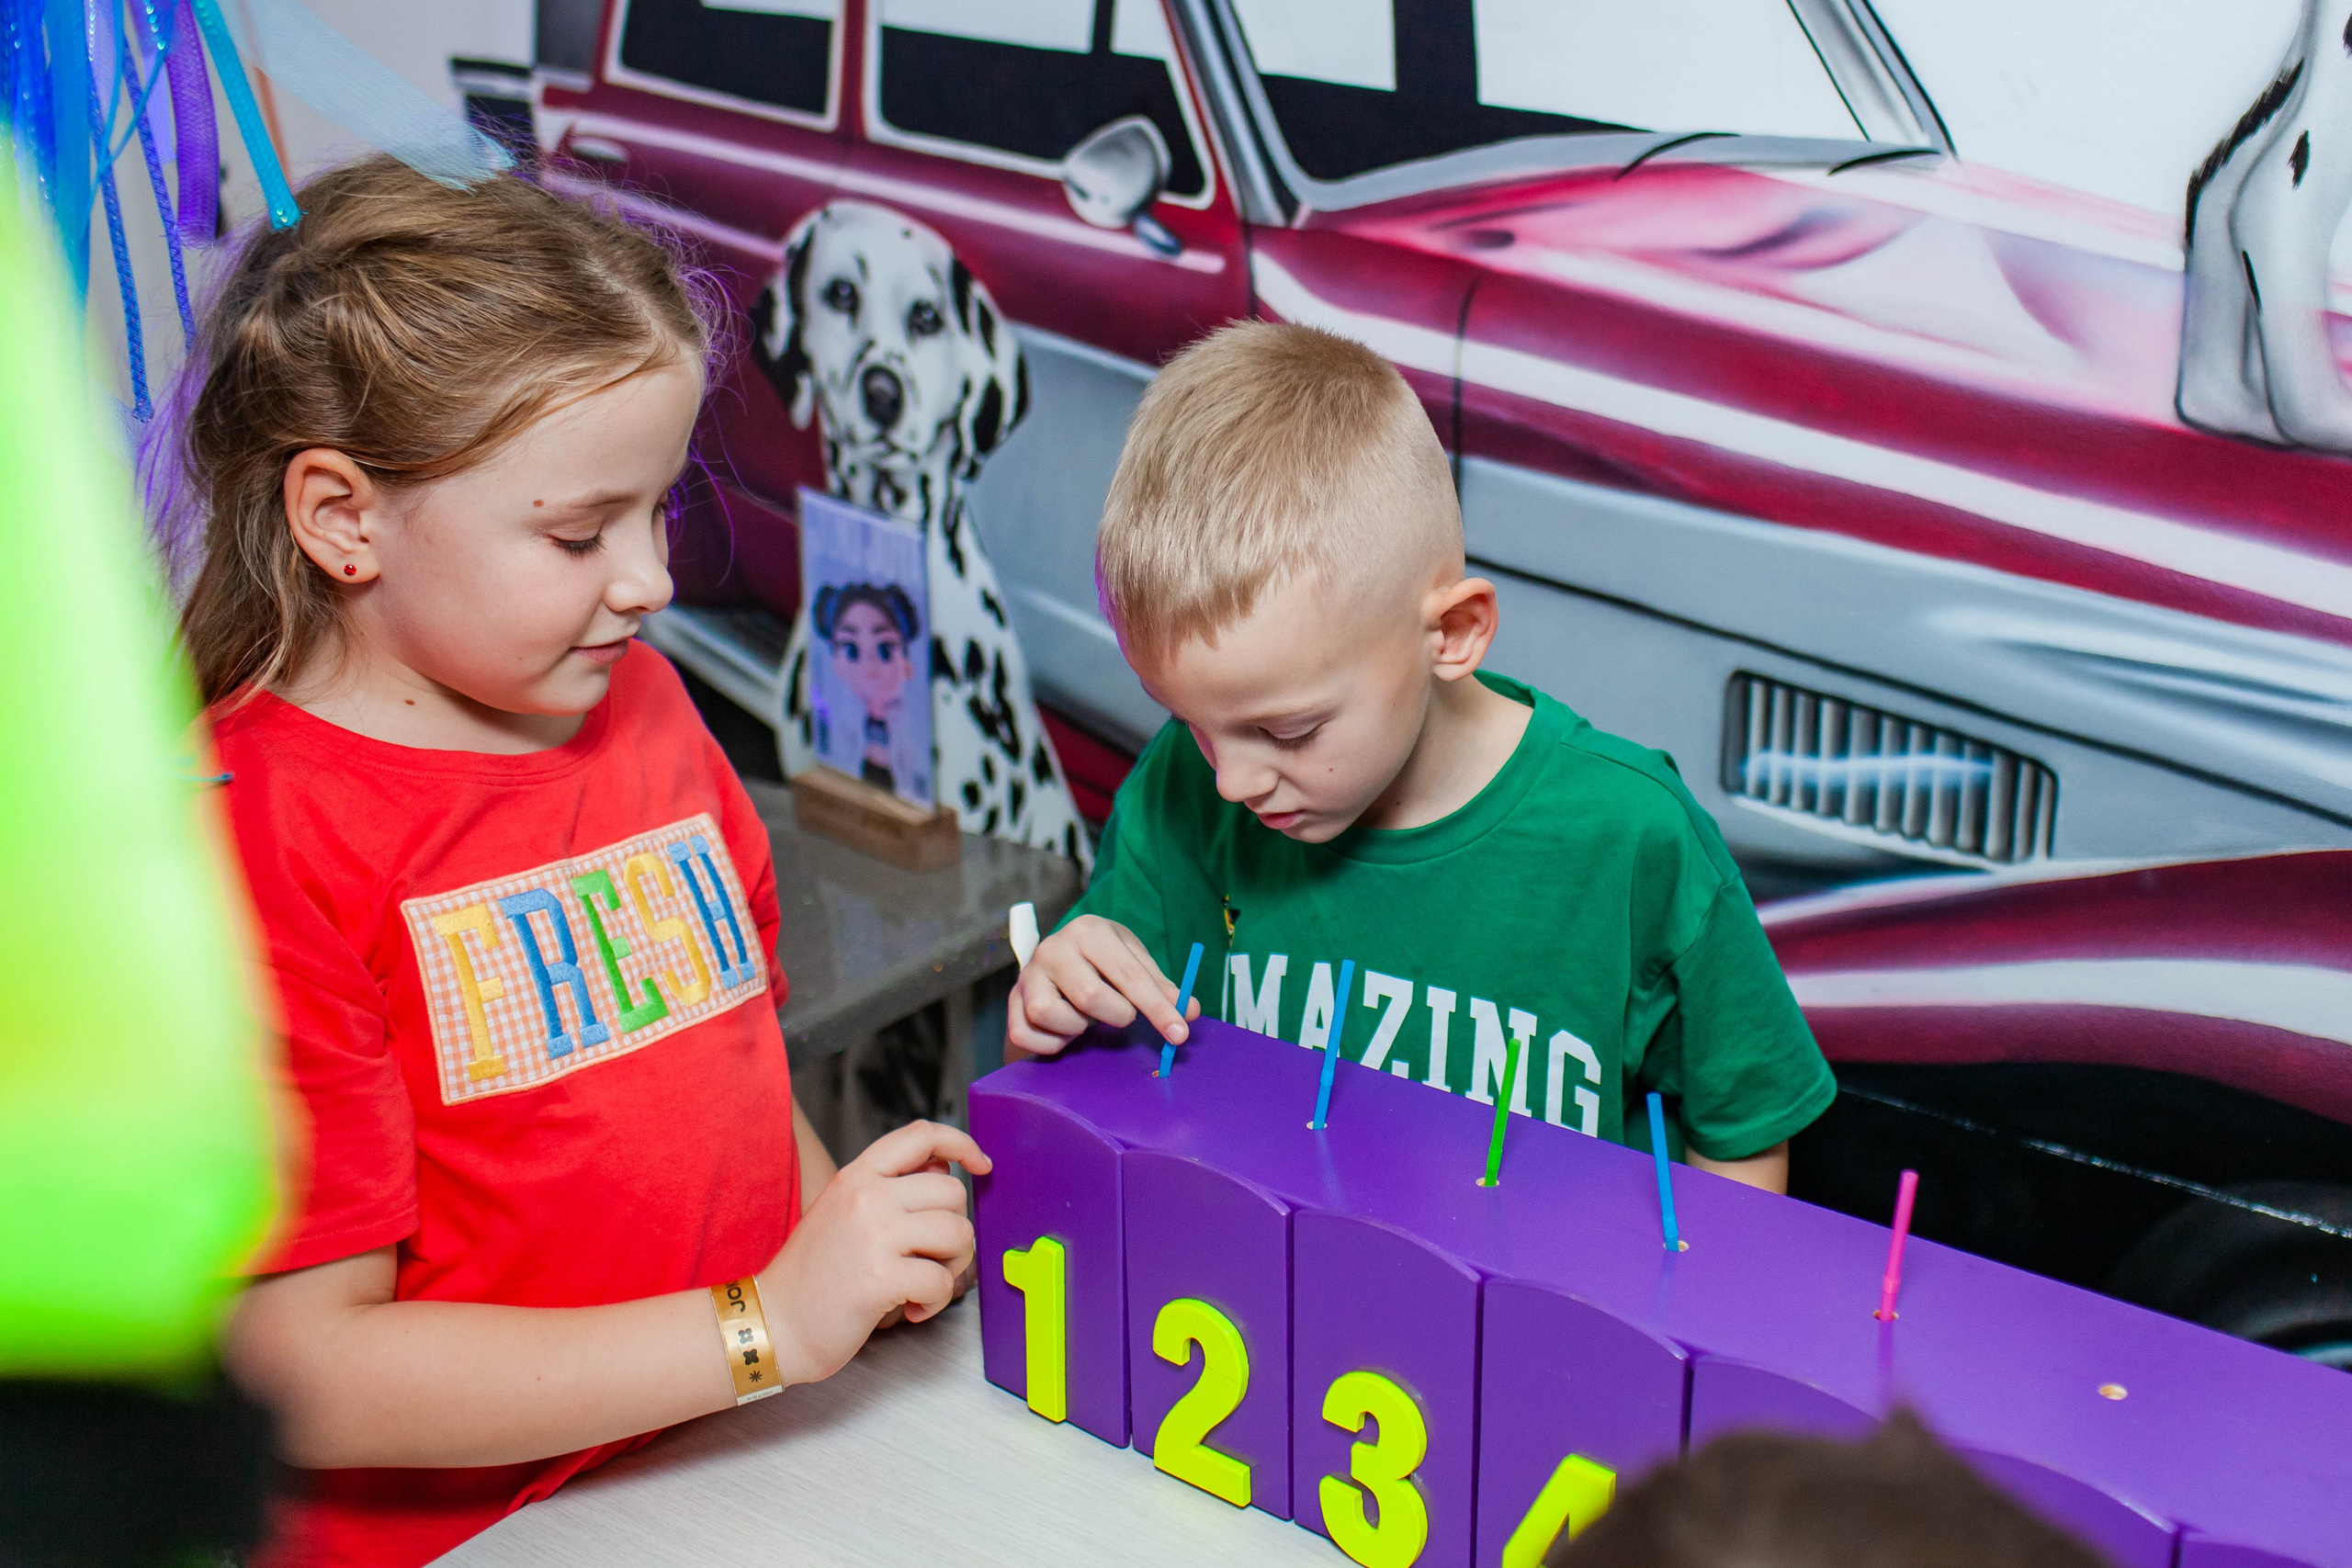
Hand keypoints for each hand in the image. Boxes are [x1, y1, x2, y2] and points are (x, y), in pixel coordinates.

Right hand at [758, 1120, 991, 1385]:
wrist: (772, 1324)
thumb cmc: (812, 1276)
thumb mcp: (843, 1210)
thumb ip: (890, 1187)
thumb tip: (944, 1171)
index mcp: (857, 1176)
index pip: (921, 1135)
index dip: (961, 1144)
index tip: (980, 1165)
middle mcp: (866, 1196)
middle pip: (953, 1192)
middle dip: (955, 1232)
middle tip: (932, 1260)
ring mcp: (874, 1235)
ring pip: (958, 1233)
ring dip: (952, 1267)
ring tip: (921, 1284)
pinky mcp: (881, 1278)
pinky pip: (942, 1281)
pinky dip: (935, 1303)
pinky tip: (911, 1309)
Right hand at [1007, 914, 1201, 1056]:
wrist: (1056, 957)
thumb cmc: (1102, 960)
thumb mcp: (1133, 961)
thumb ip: (1162, 988)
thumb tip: (1189, 1011)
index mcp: (1089, 931)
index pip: (1129, 976)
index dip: (1158, 1008)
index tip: (1180, 1033)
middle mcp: (1053, 948)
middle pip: (1090, 996)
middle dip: (1116, 1015)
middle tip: (1122, 1015)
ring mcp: (1028, 975)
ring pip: (1050, 1014)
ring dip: (1077, 1027)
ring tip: (1086, 1018)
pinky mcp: (1012, 1001)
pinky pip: (1026, 1034)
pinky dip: (1051, 1043)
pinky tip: (1065, 1032)